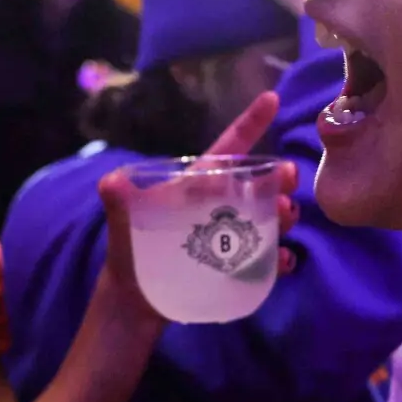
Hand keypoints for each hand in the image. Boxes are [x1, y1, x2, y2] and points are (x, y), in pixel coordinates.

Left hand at [98, 92, 301, 320]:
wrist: (133, 301)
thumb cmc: (129, 251)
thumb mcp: (121, 223)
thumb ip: (118, 201)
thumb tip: (112, 181)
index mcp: (195, 186)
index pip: (225, 150)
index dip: (248, 125)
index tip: (271, 99)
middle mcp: (218, 207)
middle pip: (256, 184)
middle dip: (277, 177)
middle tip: (289, 179)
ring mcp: (230, 236)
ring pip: (267, 217)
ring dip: (282, 214)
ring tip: (286, 217)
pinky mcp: (236, 266)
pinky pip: (265, 257)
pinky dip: (279, 257)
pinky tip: (284, 261)